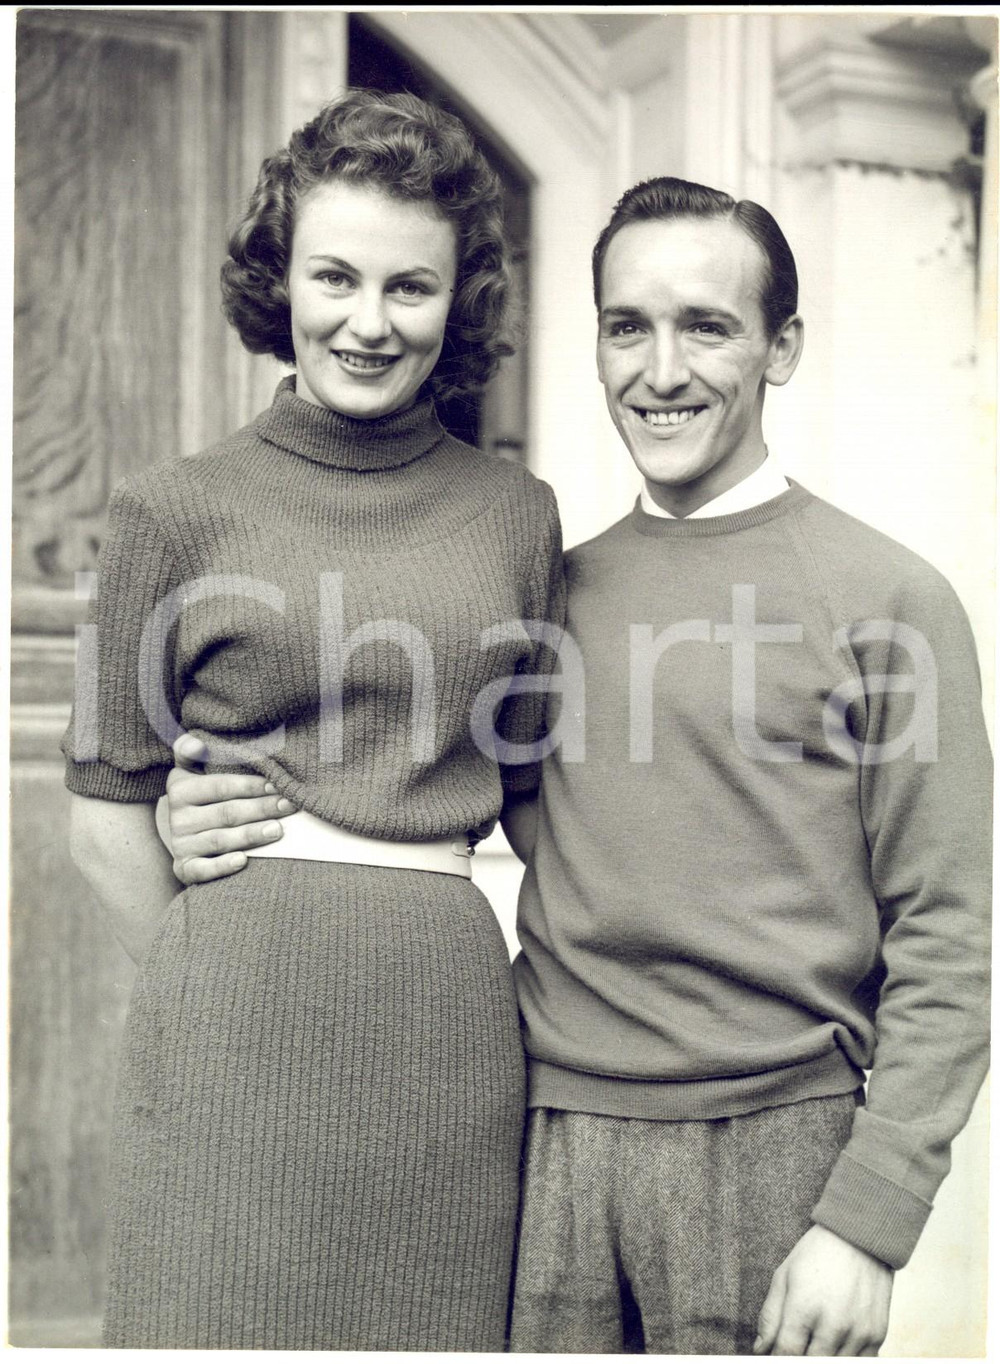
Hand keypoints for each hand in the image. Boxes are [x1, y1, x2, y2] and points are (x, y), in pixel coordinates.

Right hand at [167, 734, 295, 884]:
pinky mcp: (184, 868)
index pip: (220, 786)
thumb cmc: (203, 796)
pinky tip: (244, 861)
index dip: (249, 785)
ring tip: (278, 830)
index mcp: (180, 789)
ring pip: (220, 840)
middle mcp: (177, 818)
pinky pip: (202, 870)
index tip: (277, 783)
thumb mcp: (192, 770)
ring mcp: (181, 845)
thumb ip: (192, 752)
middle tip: (289, 805)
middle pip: (226, 813)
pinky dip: (222, 866)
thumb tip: (196, 742)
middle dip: (261, 808)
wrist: (185, 834)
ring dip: (251, 835)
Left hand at [753, 1225, 892, 1355]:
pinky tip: (835, 1345)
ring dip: (821, 1356)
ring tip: (815, 1340)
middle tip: (796, 1344)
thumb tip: (760, 1349)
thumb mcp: (784, 1276)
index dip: (777, 1358)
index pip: (786, 1352)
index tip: (774, 1354)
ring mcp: (858, 1332)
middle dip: (799, 1357)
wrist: (860, 1237)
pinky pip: (859, 1363)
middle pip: (810, 1363)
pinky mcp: (876, 1335)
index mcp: (804, 1306)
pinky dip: (844, 1358)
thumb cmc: (816, 1254)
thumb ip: (770, 1316)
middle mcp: (833, 1323)